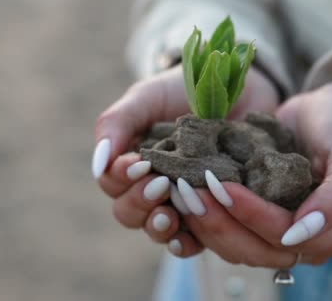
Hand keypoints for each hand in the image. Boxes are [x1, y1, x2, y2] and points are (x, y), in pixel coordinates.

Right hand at [92, 65, 279, 255]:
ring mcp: (179, 203)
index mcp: (130, 162)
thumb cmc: (182, 91)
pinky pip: (192, 241)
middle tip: (160, 184)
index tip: (138, 163)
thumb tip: (97, 166)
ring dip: (158, 226)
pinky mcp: (210, 213)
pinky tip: (186, 238)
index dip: (120, 178)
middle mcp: (150, 187)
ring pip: (155, 230)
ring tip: (170, 214)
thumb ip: (116, 124)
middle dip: (139, 202)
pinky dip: (185, 243)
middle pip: (128, 212)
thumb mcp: (146, 99)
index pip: (111, 183)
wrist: (234, 88)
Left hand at [182, 81, 331, 265]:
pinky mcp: (255, 218)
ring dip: (204, 221)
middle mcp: (307, 241)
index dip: (251, 215)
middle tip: (187, 191)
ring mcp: (278, 231)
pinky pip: (226, 228)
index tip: (220, 185)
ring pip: (235, 245)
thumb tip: (299, 233)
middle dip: (218, 222)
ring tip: (179, 191)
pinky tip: (182, 191)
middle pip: (254, 249)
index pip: (284, 237)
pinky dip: (203, 214)